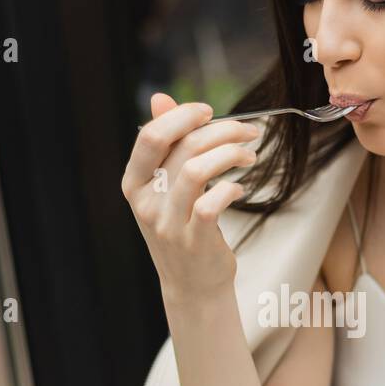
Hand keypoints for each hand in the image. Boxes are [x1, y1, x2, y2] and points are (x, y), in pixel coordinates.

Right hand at [121, 93, 260, 307]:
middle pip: (183, 148)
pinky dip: (231, 188)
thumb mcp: (166, 187)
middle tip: (248, 132)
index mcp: (134, 182)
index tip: (209, 112)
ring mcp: (168, 224)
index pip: (150, 136)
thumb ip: (165, 144)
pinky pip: (212, 203)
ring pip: (197, 170)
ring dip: (231, 154)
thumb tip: (159, 98)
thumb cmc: (182, 229)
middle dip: (222, 131)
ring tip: (250, 156)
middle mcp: (146, 202)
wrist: (192, 286)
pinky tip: (239, 188)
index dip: (183, 117)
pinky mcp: (194, 241)